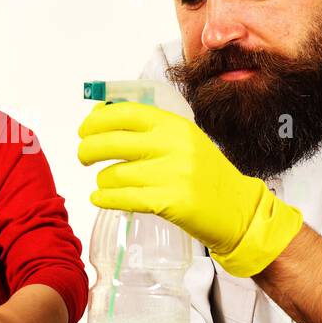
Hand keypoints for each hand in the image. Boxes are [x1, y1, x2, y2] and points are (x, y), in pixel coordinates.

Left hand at [77, 101, 301, 277]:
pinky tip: (100, 198)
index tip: (84, 129)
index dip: (96, 120)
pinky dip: (104, 199)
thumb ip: (148, 129)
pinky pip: (122, 198)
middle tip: (83, 157)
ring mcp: (171, 174)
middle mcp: (172, 145)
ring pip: (113, 174)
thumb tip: (99, 117)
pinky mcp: (169, 202)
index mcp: (174, 124)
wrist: (238, 209)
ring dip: (101, 181)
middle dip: (87, 150)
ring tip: (104, 184)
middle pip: (110, 142)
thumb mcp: (183, 140)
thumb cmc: (206, 174)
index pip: (123, 113)